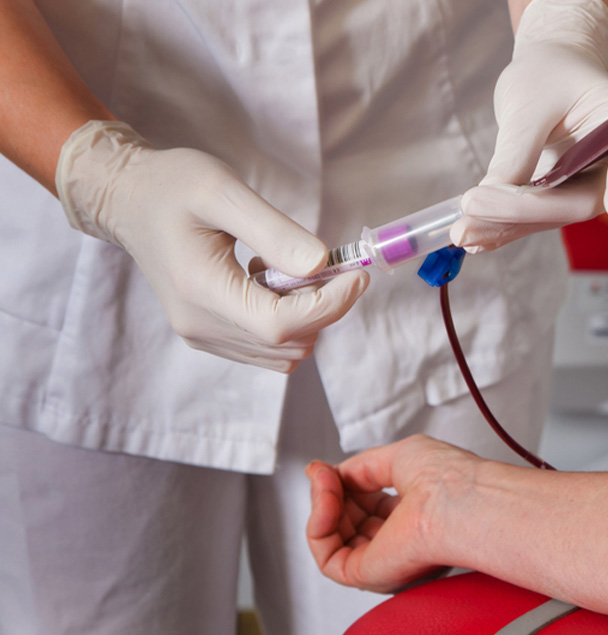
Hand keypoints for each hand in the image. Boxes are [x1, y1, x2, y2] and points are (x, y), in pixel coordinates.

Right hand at [56, 120, 368, 371]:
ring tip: (291, 270)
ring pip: (284, 353)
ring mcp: (204, 336)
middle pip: (288, 343)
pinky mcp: (210, 336)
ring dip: (308, 316)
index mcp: (202, 291)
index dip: (330, 305)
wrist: (129, 200)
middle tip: (332, 265)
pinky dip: (289, 322)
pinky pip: (268, 349)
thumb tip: (322, 265)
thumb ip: (274, 232)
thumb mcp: (223, 192)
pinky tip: (272, 284)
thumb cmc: (173, 186)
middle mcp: (201, 326)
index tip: (356, 274)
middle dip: (324, 307)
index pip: (282, 325)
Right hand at [306, 435, 482, 592]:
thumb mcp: (399, 457)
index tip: (327, 469)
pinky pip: (326, 557)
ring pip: (333, 538)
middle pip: (348, 522)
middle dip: (330, 493)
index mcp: (417, 517)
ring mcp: (385, 560)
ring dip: (322, 505)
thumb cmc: (448, 479)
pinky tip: (325, 503)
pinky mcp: (368, 576)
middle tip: (325, 474)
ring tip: (325, 483)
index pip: (369, 505)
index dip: (345, 485)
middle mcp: (402, 542)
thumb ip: (361, 468)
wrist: (456, 502)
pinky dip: (318, 526)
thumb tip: (330, 473)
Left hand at [451, 0, 607, 251]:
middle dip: (525, 210)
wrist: (548, 76)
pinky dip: (503, 227)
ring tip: (461, 230)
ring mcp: (591, 187)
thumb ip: (517, 150)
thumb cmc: (546, 75)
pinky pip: (536, 218)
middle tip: (473, 207)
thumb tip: (491, 196)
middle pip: (580, 200)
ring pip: (552, 217)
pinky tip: (473, 237)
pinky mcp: (563, 199)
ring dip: (505, 225)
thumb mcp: (529, 102)